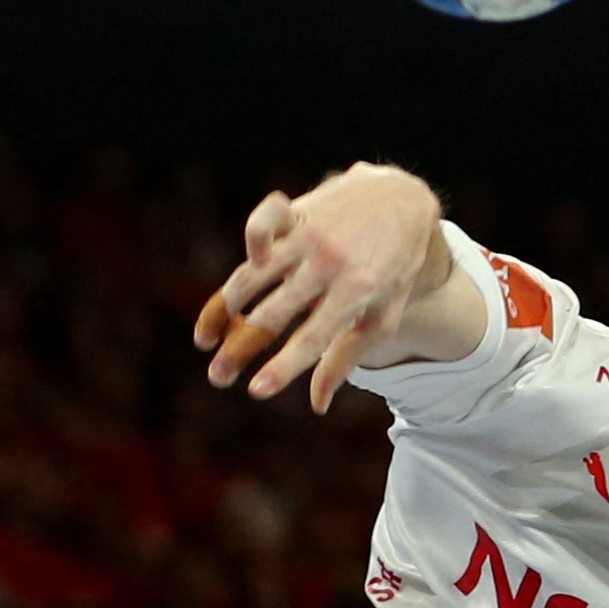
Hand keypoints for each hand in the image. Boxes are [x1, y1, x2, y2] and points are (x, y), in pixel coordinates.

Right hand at [192, 167, 441, 414]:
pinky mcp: (296, 212)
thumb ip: (346, 359)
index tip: (256, 391)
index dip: (283, 367)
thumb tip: (317, 405)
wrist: (401, 202)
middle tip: (217, 378)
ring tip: (207, 339)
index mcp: (356, 293)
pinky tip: (240, 270)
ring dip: (225, 308)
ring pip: (255, 275)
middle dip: (239, 349)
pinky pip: (262, 222)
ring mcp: (310, 236)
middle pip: (274, 313)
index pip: (313, 338)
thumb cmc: (390, 271)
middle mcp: (330, 263)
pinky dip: (249, 242)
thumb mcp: (381, 316)